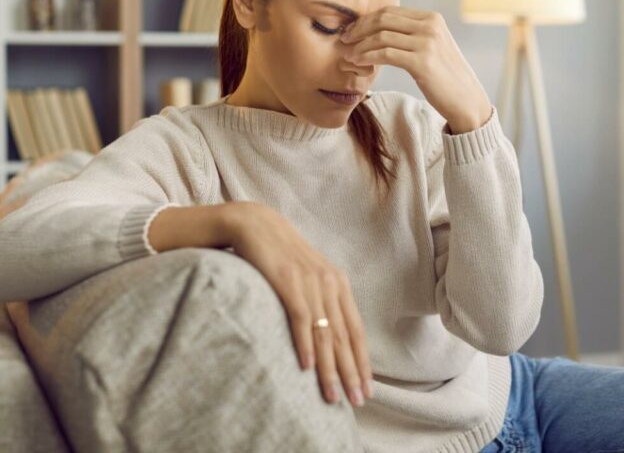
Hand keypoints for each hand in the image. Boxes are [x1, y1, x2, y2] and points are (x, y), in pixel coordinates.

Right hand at [221, 201, 372, 406]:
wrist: (255, 224)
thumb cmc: (280, 254)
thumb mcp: (307, 276)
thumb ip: (321, 300)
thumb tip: (329, 334)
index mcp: (338, 284)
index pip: (356, 330)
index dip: (362, 360)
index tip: (367, 388)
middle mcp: (329, 283)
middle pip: (344, 336)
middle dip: (351, 372)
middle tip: (357, 400)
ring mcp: (310, 282)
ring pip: (325, 332)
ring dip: (329, 367)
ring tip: (333, 394)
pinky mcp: (288, 280)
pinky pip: (301, 317)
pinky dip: (305, 343)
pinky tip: (307, 366)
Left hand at [340, 6, 493, 133]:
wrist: (467, 100)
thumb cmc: (446, 77)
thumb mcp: (433, 47)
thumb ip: (413, 35)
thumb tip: (381, 30)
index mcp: (432, 18)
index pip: (391, 11)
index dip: (367, 19)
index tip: (352, 30)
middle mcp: (430, 26)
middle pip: (383, 19)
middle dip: (359, 28)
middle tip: (344, 39)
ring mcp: (427, 42)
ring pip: (381, 36)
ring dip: (360, 45)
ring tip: (349, 55)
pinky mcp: (422, 62)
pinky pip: (385, 54)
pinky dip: (367, 57)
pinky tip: (358, 63)